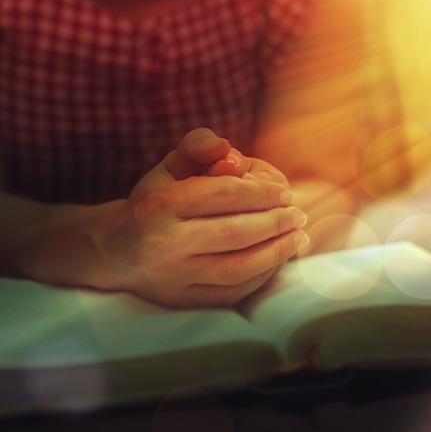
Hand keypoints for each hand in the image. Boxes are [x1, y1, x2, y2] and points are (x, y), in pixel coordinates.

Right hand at [95, 129, 308, 307]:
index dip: (262, 193)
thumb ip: (197, 147)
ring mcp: (174, 277)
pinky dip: (262, 275)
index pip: (224, 194)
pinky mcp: (183, 301)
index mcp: (160, 204)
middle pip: (235, 232)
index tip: (286, 194)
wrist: (114, 252)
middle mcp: (165, 243)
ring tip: (297, 236)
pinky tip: (277, 259)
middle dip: (275, 222)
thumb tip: (225, 146)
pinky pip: (233, 291)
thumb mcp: (169, 168)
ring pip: (238, 267)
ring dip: (276, 252)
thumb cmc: (153, 202)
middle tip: (297, 215)